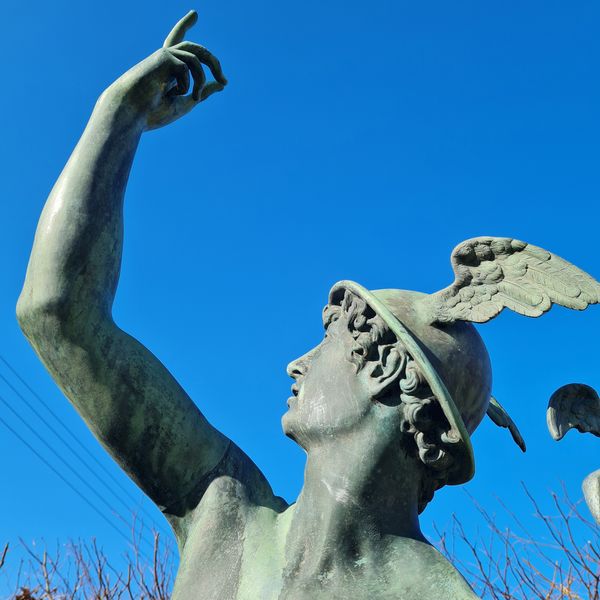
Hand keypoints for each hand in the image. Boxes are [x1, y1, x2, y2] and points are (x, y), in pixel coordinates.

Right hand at [104, 11, 226, 129]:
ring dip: (200, 81)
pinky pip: (186, 68)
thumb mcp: (186, 102)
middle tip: (224, 81)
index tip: (194, 14)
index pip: (179, 44)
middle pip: (196, 50)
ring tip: (196, 98)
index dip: (185, 26)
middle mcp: (166, 58)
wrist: (132, 111)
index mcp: (169, 68)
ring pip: (196, 59)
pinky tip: (170, 93)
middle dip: (214, 63)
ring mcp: (165, 56)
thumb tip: (221, 84)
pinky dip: (185, 84)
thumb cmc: (154, 111)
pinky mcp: (164, 57)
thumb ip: (202, 92)